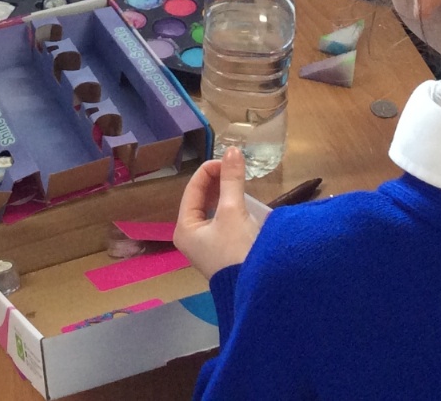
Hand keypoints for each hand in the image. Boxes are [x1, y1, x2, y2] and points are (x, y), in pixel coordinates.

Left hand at [174, 146, 261, 278]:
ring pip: (212, 208)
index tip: (232, 159)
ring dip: (225, 192)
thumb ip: (231, 179)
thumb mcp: (233, 211)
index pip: (193, 188)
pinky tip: (242, 200)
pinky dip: (230, 207)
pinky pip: (221, 220)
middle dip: (218, 180)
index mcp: (184, 227)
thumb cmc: (237, 250)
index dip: (211, 169)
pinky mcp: (221, 250)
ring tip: (240, 181)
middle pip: (201, 198)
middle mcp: (190, 236)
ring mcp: (205, 245)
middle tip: (237, 168)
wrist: (256, 291)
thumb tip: (232, 150)